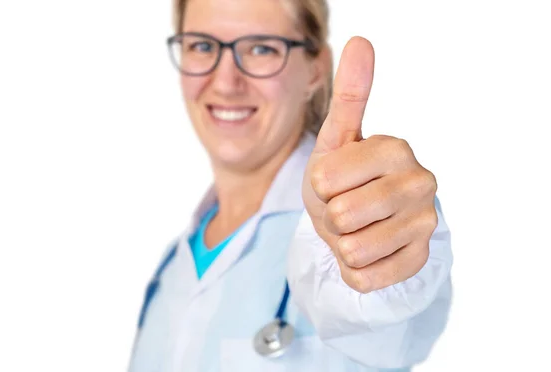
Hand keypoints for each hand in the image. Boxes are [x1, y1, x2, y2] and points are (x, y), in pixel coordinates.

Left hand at [302, 37, 438, 293]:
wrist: (360, 224)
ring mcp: (425, 224)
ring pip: (352, 249)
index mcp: (395, 147)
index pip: (325, 177)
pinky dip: (354, 269)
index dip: (317, 184)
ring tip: (356, 228)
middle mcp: (421, 182)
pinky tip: (369, 251)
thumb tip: (360, 40)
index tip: (332, 180)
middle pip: (341, 214)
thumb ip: (350, 95)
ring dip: (342, 243)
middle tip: (344, 208)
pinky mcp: (419, 261)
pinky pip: (364, 277)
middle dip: (330, 217)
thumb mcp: (336, 138)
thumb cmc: (343, 179)